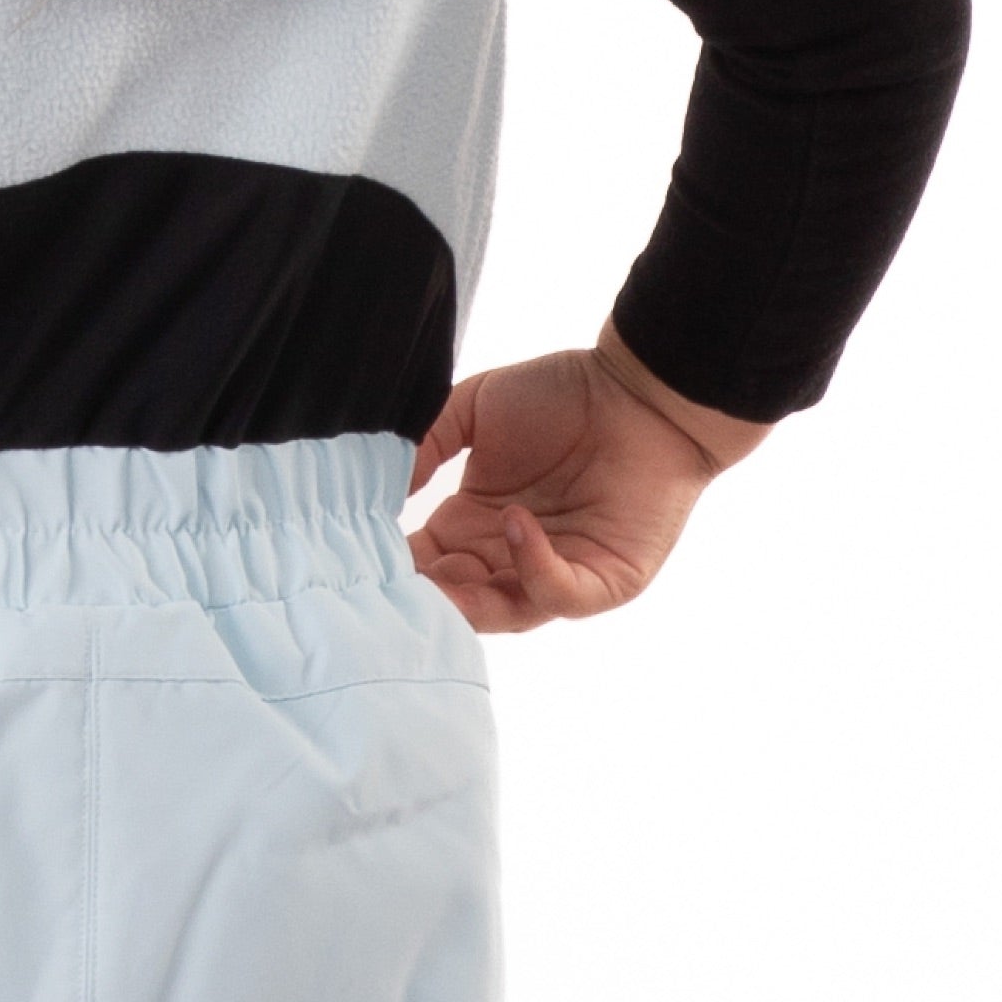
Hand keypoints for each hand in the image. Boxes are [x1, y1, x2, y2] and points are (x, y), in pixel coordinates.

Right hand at [407, 329, 769, 632]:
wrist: (643, 389)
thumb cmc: (567, 395)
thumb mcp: (477, 407)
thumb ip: (427, 440)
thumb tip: (387, 483)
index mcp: (474, 527)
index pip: (424, 564)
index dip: (394, 565)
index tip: (358, 555)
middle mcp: (508, 557)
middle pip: (455, 598)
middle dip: (422, 596)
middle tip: (386, 584)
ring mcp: (555, 573)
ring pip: (502, 611)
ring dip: (467, 601)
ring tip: (437, 578)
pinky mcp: (601, 581)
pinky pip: (559, 594)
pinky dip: (533, 571)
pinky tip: (515, 524)